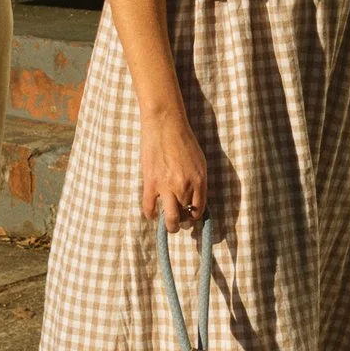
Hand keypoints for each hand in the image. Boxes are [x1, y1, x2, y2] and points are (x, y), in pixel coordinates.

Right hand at [139, 101, 208, 231]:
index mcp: (199, 180)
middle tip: (180, 222)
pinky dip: (151, 215)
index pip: (199, 208)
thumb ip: (198, 180)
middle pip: (186, 216)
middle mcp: (185, 187)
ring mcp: (167, 187)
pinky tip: (152, 215)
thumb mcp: (200, 161)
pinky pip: (149, 208)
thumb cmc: (184, 140)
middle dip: (184, 223)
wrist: (165, 125)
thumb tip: (195, 197)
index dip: (195, 215)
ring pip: (170, 218)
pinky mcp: (150, 183)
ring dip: (171, 226)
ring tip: (169, 226)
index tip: (190, 215)